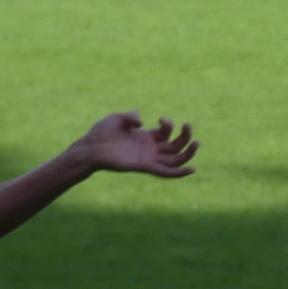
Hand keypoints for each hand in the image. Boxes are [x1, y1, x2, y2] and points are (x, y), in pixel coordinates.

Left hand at [74, 113, 196, 177]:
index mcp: (146, 136)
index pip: (166, 132)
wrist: (90, 147)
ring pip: (175, 159)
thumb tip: (141, 122)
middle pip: (176, 145)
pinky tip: (192, 169)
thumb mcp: (118, 118)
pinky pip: (165, 172)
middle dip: (186, 136)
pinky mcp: (144, 167)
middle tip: (189, 125)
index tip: (161, 119)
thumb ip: (131, 116)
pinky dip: (179, 172)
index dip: (169, 124)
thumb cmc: (102, 132)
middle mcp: (150, 148)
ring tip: (197, 142)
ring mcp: (148, 158)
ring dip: (188, 153)